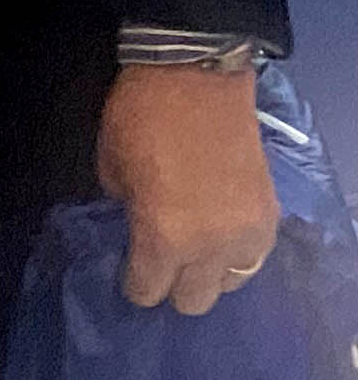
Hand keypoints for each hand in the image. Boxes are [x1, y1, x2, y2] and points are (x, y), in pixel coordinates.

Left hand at [102, 63, 278, 313]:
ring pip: (230, 283)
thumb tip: (133, 228)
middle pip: (194, 300)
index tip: (129, 275)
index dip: (134, 285)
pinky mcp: (268, 217)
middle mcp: (211, 247)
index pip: (149, 289)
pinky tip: (218, 242)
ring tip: (192, 254)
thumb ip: (124, 211)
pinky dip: (235, 256)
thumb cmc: (141, 119)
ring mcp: (246, 234)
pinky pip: (254, 258)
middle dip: (172, 287)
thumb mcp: (111, 168)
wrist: (196, 79)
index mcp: (165, 237)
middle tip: (159, 265)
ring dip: (208, 274)